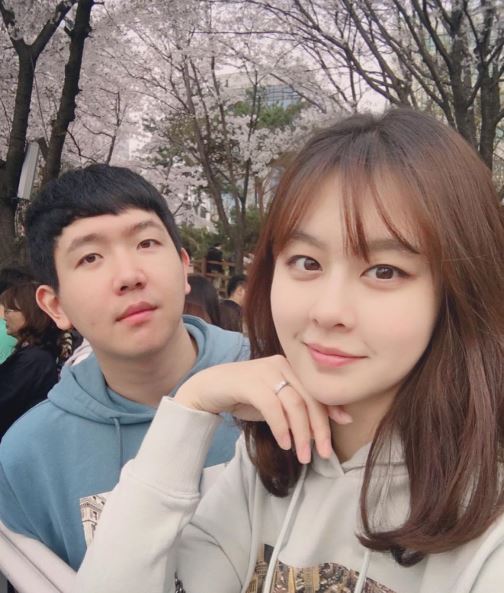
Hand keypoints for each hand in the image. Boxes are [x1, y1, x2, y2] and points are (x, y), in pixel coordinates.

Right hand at [174, 355, 352, 463]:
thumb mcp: (276, 403)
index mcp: (290, 367)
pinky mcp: (250, 382)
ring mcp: (266, 372)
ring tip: (303, 455)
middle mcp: (281, 365)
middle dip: (319, 427)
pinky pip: (273, 407)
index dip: (331, 407)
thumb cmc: (245, 396)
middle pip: (309, 397)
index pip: (316, 389)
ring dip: (302, 433)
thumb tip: (324, 426)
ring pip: (294, 404)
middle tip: (324, 453)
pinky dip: (281, 428)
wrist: (209, 388)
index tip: (345, 423)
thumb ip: (296, 410)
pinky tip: (284, 444)